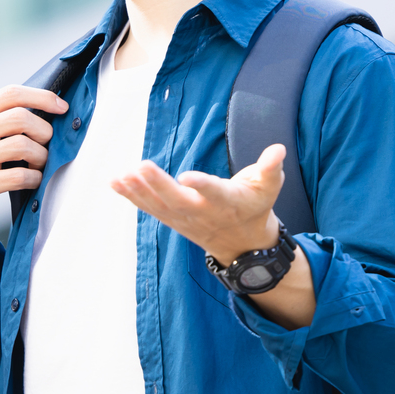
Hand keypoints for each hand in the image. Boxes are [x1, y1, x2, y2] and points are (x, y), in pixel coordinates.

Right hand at [0, 84, 68, 290]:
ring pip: (23, 146)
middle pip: (20, 117)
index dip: (42, 97)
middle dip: (44, 130)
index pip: (11, 93)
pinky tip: (33, 180)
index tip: (61, 107)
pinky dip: (34, 178)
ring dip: (41, 156)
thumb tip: (46, 110)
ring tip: (40, 163)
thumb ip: (1, 118)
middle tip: (48, 143)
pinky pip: (19, 176)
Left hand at [112, 144, 315, 328]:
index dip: (202, 185)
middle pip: (179, 201)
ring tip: (122, 175)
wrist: (243, 244)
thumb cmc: (255, 205)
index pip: (215, 193)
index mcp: (229, 202)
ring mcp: (186, 219)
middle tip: (141, 166)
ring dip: (139, 192)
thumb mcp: (269, 186)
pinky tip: (115, 182)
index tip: (186, 176)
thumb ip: (271, 167)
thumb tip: (278, 149)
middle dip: (159, 185)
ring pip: (160, 206)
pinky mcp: (173, 220)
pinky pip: (150, 209)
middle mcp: (204, 212)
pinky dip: (132, 197)